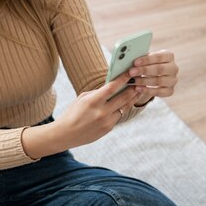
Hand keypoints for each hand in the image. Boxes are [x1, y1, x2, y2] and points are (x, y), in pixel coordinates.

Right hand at [21, 73, 139, 158]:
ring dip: (131, 99)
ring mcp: (106, 121)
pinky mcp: (108, 129)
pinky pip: (118, 116)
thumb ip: (97, 92)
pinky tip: (126, 103)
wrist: (66, 134)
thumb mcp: (82, 98)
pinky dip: (122, 109)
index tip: (130, 72)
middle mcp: (102, 111)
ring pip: (124, 107)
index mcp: (93, 101)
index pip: (112, 87)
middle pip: (123, 97)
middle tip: (140, 81)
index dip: (123, 78)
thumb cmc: (72, 113)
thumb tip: (111, 87)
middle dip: (133, 88)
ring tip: (137, 91)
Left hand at [127, 50, 177, 103]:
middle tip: (131, 72)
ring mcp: (173, 80)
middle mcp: (174, 68)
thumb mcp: (146, 59)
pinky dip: (147, 90)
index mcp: (169, 56)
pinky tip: (138, 88)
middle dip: (144, 70)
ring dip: (144, 81)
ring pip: (159, 81)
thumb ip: (141, 59)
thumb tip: (128, 59)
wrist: (154, 76)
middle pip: (159, 69)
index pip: (159, 57)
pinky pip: (159, 92)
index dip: (147, 60)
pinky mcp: (170, 91)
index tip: (135, 62)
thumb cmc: (148, 64)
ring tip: (132, 81)